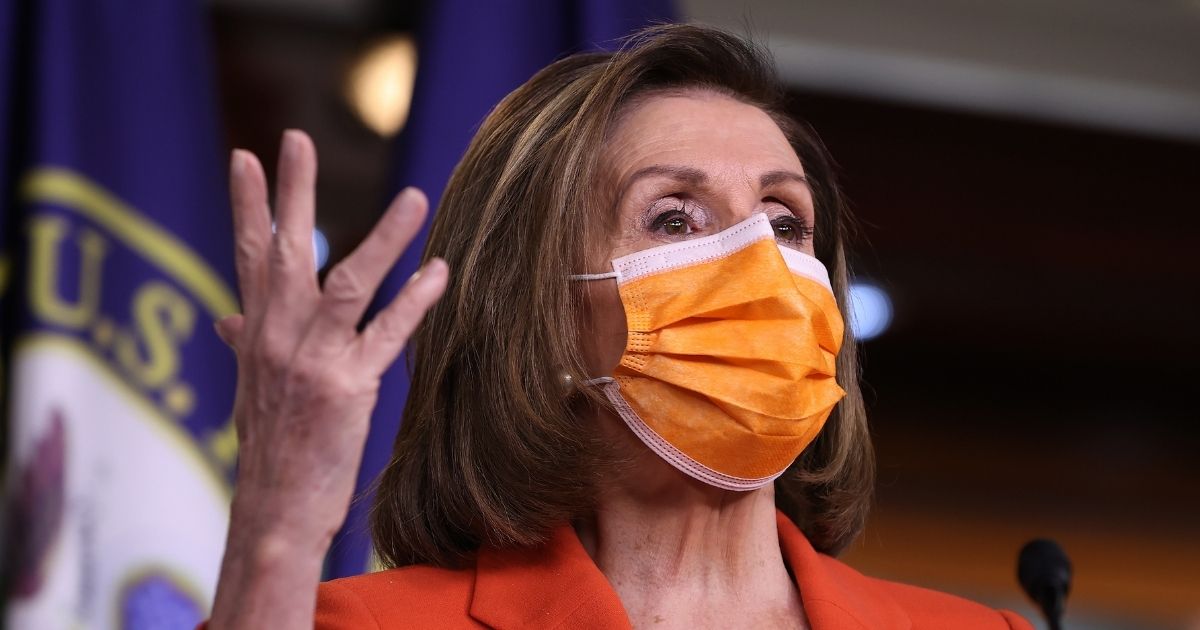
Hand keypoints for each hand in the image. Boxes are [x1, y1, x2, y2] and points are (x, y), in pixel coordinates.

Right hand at [217, 129, 446, 553]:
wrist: (273, 509)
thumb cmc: (270, 448)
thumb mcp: (252, 388)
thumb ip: (246, 343)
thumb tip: (224, 317)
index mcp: (257, 333)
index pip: (247, 256)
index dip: (248, 205)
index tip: (247, 157)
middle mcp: (278, 337)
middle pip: (283, 251)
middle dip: (290, 193)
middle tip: (295, 138)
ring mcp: (312, 359)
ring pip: (347, 282)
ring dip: (384, 237)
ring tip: (414, 196)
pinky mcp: (347, 386)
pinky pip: (387, 333)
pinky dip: (415, 301)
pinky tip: (440, 272)